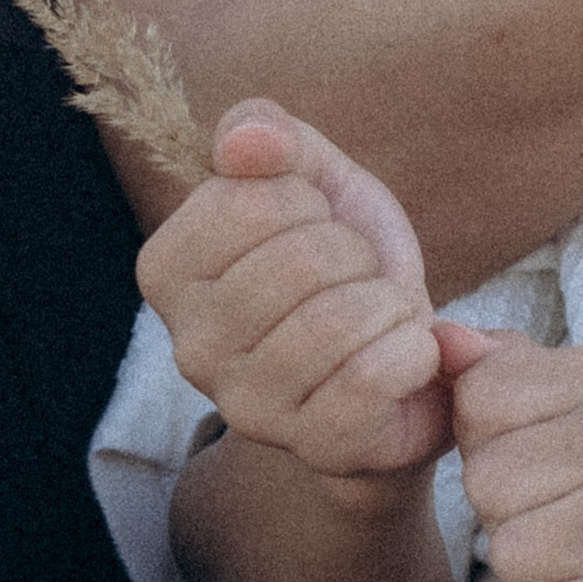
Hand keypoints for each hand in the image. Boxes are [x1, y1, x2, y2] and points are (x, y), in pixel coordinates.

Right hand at [136, 97, 449, 476]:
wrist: (401, 351)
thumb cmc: (342, 259)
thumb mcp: (313, 175)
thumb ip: (269, 134)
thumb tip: (242, 140)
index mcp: (169, 269)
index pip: (250, 203)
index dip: (308, 202)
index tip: (313, 227)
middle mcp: (191, 348)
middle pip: (300, 261)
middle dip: (355, 254)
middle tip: (356, 277)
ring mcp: (249, 407)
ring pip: (337, 322)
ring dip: (388, 302)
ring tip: (382, 313)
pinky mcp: (313, 447)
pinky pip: (371, 380)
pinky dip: (413, 350)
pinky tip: (408, 354)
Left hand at [448, 327, 582, 581]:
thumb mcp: (581, 418)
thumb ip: (508, 374)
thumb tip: (440, 336)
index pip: (482, 396)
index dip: (495, 448)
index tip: (553, 468)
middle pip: (487, 480)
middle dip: (510, 520)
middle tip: (576, 529)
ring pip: (507, 555)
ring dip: (532, 580)